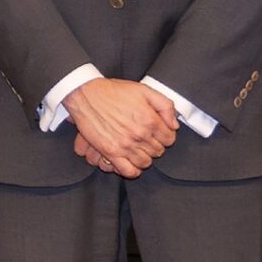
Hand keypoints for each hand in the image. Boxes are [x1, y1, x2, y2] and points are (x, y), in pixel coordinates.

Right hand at [63, 78, 177, 176]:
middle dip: (155, 145)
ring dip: (144, 157)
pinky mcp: (110, 152)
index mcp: (150, 120)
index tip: (159, 133)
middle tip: (146, 139)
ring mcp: (125, 145)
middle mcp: (139, 135)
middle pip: (158, 151)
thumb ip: (165, 106)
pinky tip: (131, 162)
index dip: (166, 136)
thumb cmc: (114, 91)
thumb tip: (174, 125)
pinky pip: (128, 171)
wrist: (87, 95)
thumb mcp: (145, 90)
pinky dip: (133, 170)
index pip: (169, 139)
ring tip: (138, 149)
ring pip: (145, 162)